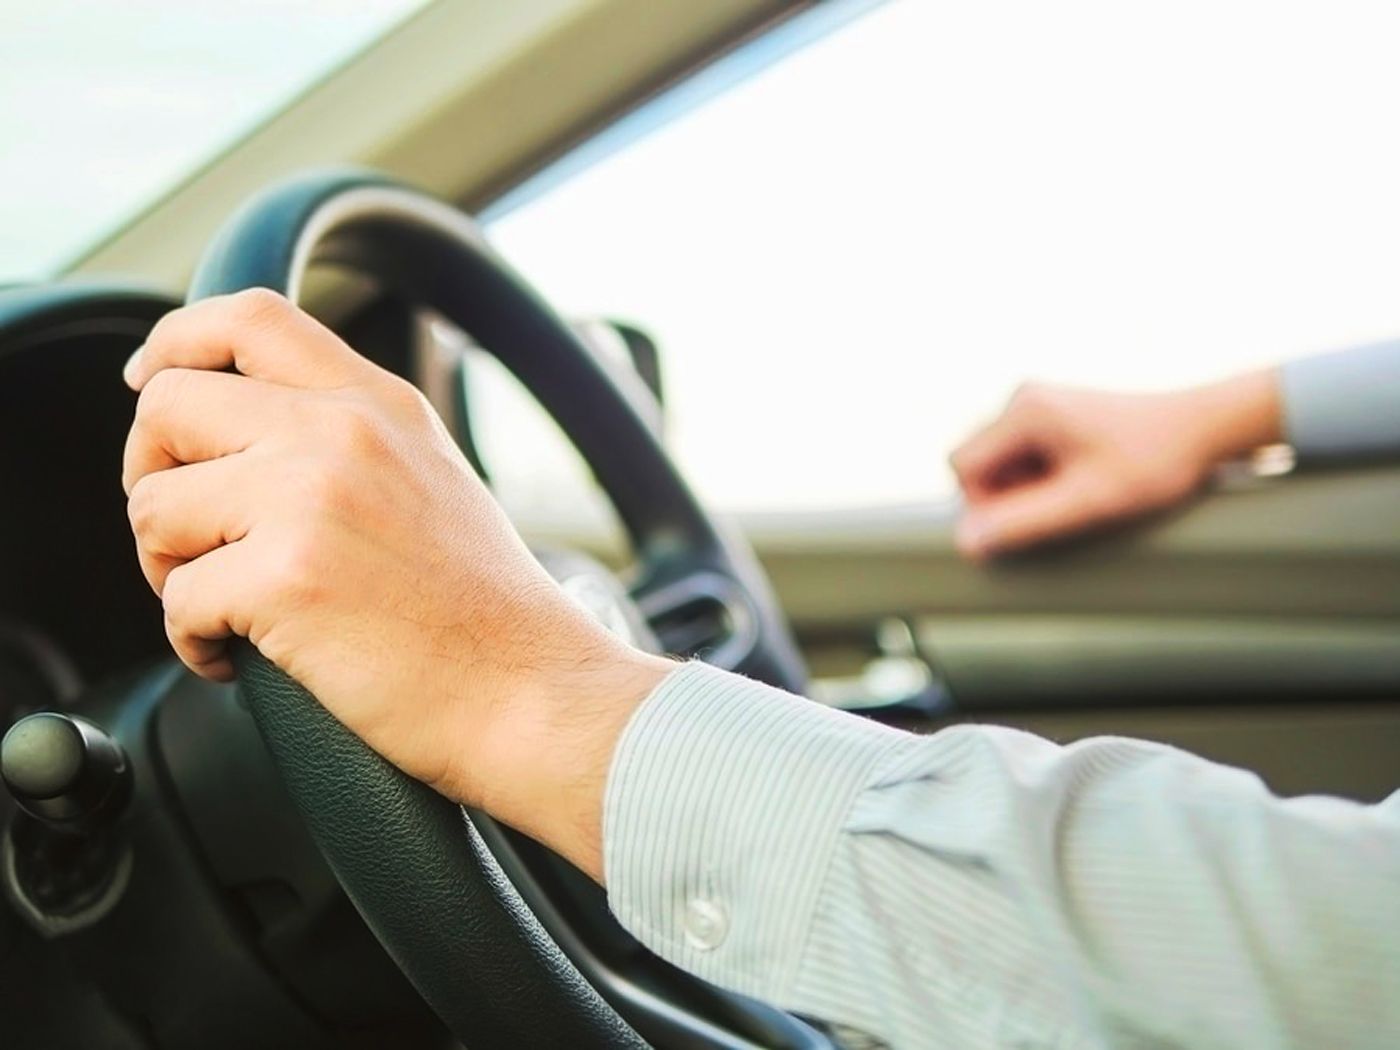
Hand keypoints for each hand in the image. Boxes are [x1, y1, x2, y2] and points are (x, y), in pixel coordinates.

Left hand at [122, 289, 669, 878]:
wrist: (533, 691)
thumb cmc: (486, 613)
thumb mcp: (431, 479)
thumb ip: (350, 441)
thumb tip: (247, 441)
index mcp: (378, 404)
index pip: (250, 317)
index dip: (176, 343)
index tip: (145, 381)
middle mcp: (342, 432)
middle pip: (168, 406)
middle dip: (148, 475)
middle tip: (184, 537)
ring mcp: (312, 499)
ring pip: (153, 507)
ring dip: (168, 569)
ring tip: (224, 610)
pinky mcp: (288, 580)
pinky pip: (176, 602)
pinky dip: (192, 642)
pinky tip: (239, 659)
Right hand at [948, 371, 1281, 558]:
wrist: (1203, 427)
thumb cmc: (1152, 461)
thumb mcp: (1086, 502)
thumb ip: (1022, 523)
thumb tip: (966, 542)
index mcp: (1024, 411)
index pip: (961, 466)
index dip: (983, 503)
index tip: (1032, 516)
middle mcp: (1023, 398)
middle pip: (976, 463)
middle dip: (1006, 495)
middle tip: (1061, 506)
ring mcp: (1037, 402)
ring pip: (998, 462)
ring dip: (1025, 488)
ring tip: (1077, 491)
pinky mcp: (1051, 412)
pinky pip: (1020, 453)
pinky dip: (1040, 475)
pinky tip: (1080, 479)